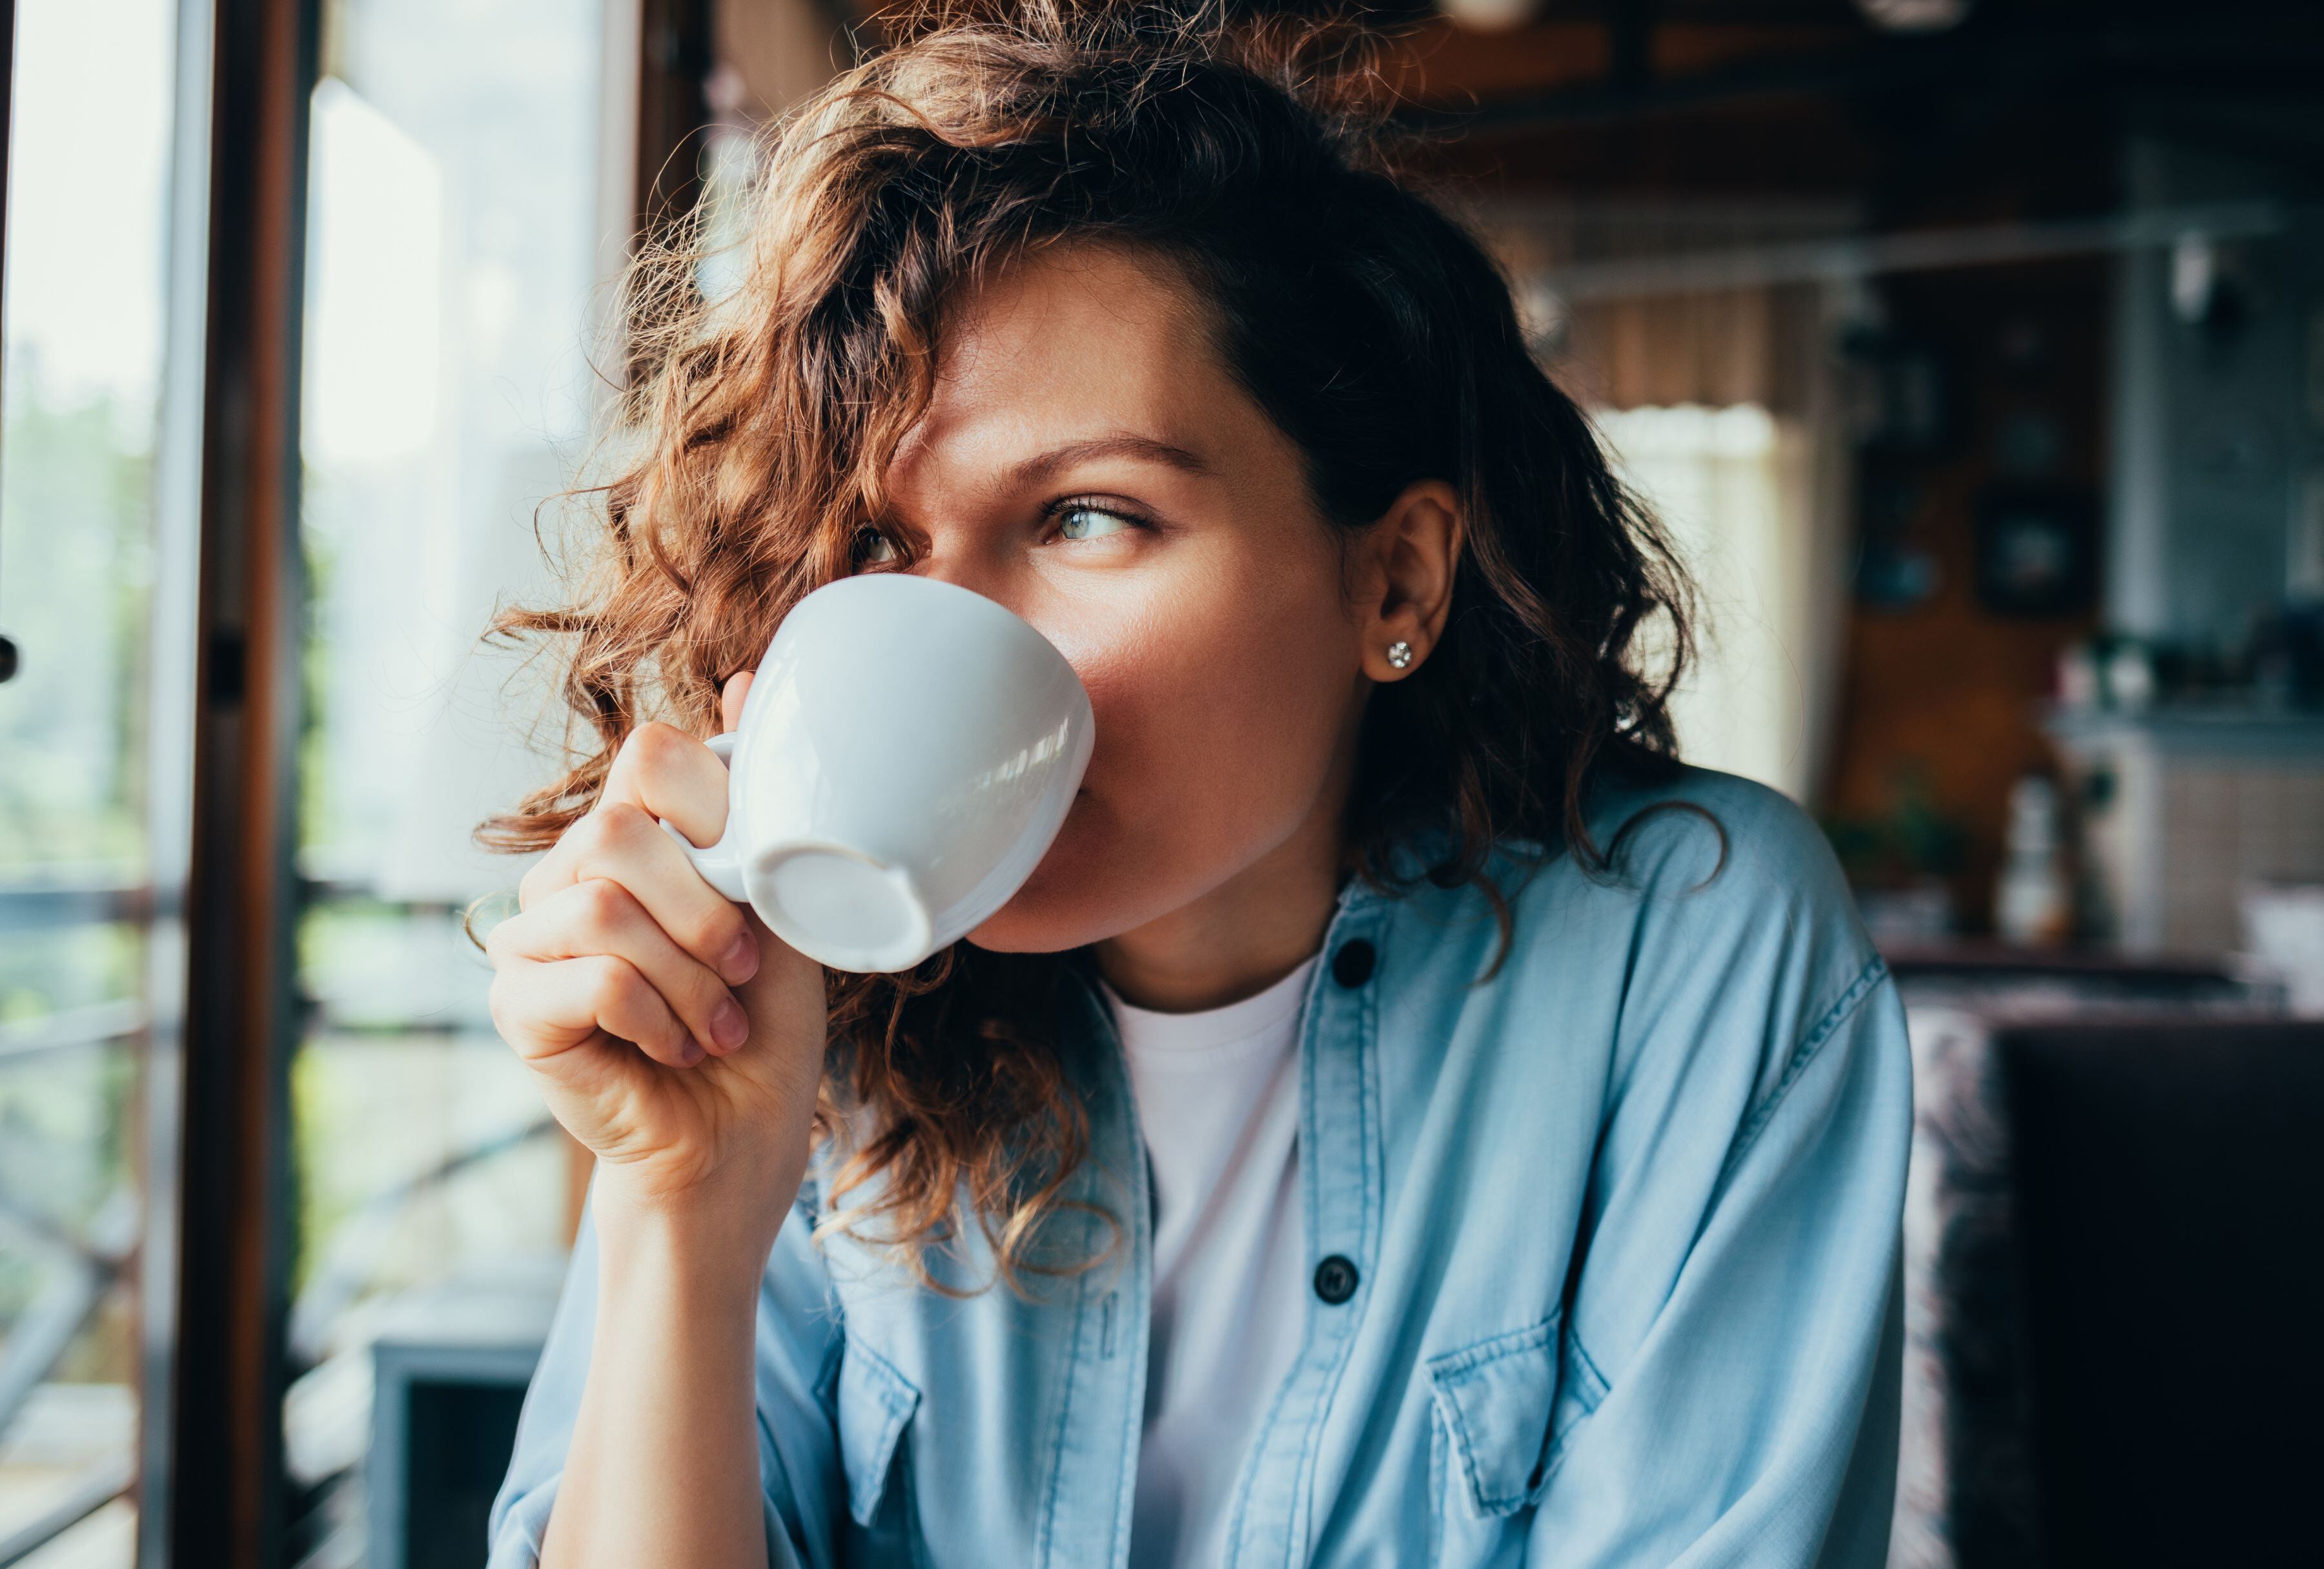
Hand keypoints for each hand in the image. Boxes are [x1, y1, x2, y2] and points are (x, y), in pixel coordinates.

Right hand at [486, 673, 825, 1233]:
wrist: (739, 1140)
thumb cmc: (764, 1027)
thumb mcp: (782, 903)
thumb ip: (758, 806)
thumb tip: (747, 678)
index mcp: (634, 838)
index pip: (649, 756)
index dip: (715, 809)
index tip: (753, 883)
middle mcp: (569, 873)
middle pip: (620, 829)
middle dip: (705, 909)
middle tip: (742, 971)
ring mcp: (530, 937)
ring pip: (603, 904)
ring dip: (687, 977)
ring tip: (716, 1023)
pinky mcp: (516, 1005)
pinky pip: (587, 975)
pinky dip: (656, 1016)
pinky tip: (677, 1049)